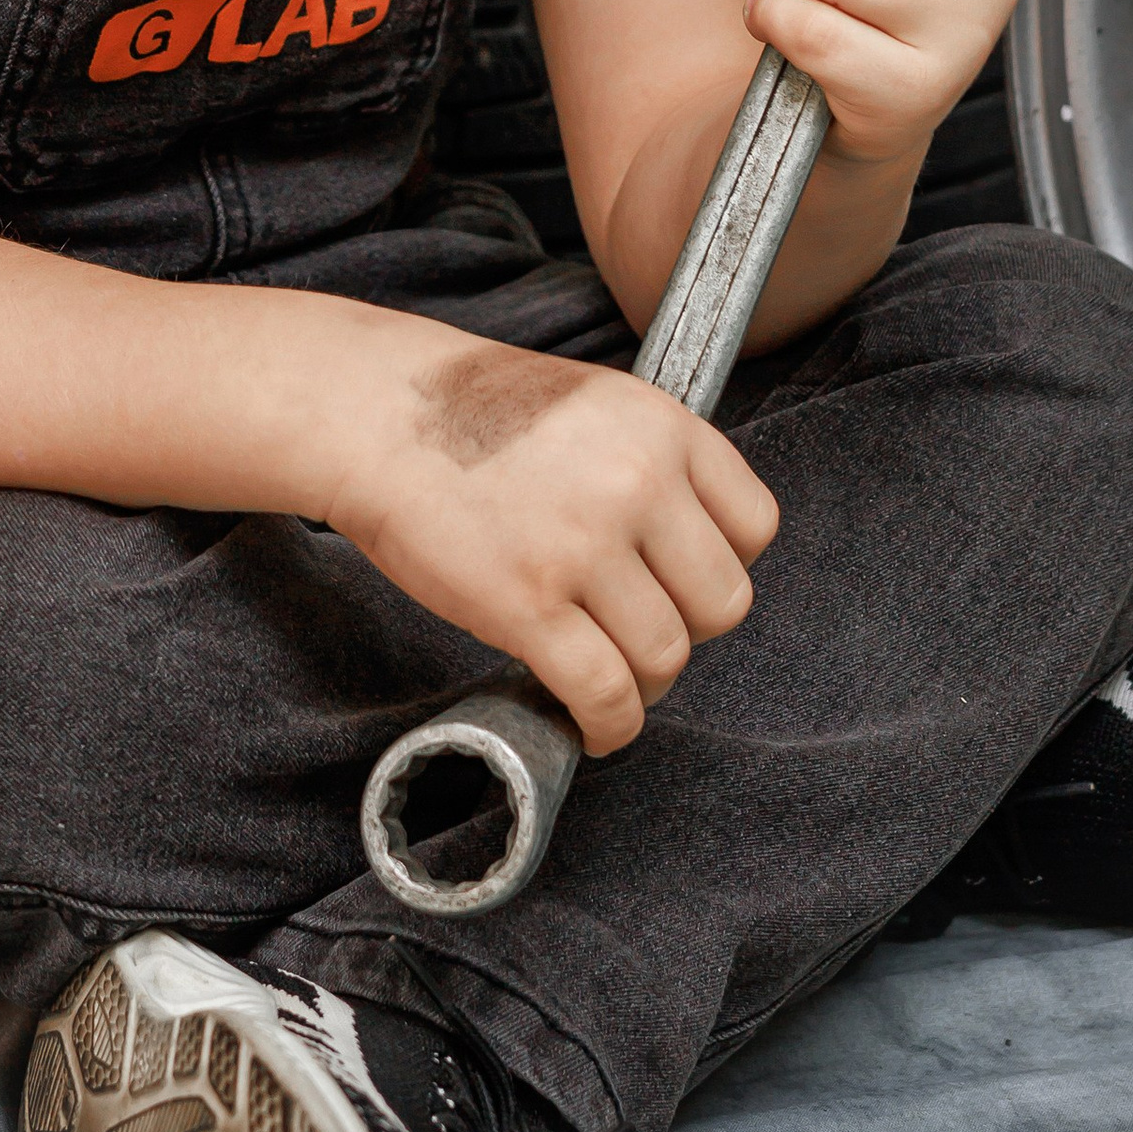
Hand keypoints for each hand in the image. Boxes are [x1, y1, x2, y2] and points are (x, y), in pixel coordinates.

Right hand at [329, 336, 778, 752]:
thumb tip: (686, 549)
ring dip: (643, 685)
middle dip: (686, 630)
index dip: (721, 566)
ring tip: (607, 679)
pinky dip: (608, 726)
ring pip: (666, 657)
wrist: (377, 414)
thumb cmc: (474, 410)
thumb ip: (650, 462)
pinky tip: (590, 726)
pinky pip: (605, 693)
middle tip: (637, 630)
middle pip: (722, 602)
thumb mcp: (593, 405)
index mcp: (663, 427)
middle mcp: (638, 483)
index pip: (755, 526)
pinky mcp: (529, 604)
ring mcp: (585, 546)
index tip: (682, 582)